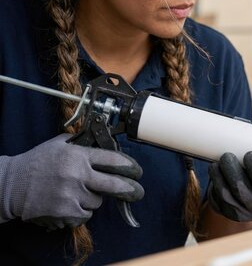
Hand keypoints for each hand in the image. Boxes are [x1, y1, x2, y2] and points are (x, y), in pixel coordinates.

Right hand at [0, 134, 143, 229]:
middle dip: (130, 189)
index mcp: (78, 156)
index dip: (129, 166)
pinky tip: (69, 202)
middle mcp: (77, 175)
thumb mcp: (59, 145)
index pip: (113, 160)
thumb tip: (101, 138)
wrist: (11, 185)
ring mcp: (72, 195)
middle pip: (115, 185)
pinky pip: (85, 215)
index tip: (137, 170)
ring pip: (98, 202)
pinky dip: (81, 211)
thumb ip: (81, 142)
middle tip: (137, 191)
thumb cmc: (36, 163)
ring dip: (92, 199)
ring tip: (77, 192)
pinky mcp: (65, 212)